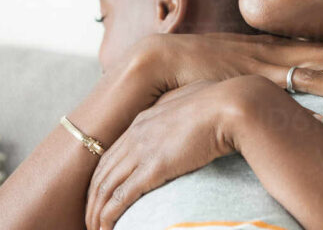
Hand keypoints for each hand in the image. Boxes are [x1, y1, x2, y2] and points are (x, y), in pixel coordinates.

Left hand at [85, 76, 322, 229]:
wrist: (231, 105)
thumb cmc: (223, 104)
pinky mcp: (153, 168)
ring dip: (96, 212)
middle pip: (102, 172)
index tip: (101, 195)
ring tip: (95, 229)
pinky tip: (105, 228)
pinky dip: (109, 216)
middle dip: (92, 199)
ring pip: (105, 187)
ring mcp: (143, 150)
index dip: (103, 177)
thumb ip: (187, 115)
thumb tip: (197, 123)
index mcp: (145, 119)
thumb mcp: (196, 106)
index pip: (112, 153)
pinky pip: (120, 198)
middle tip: (90, 218)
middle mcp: (137, 134)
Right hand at [124, 32, 322, 111]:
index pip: (320, 50)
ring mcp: (264, 62)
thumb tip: (274, 93)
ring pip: (318, 69)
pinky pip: (289, 87)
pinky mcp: (250, 76)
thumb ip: (253, 76)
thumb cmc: (192, 65)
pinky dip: (311, 101)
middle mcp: (273, 49)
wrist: (161, 60)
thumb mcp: (231, 67)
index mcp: (270, 46)